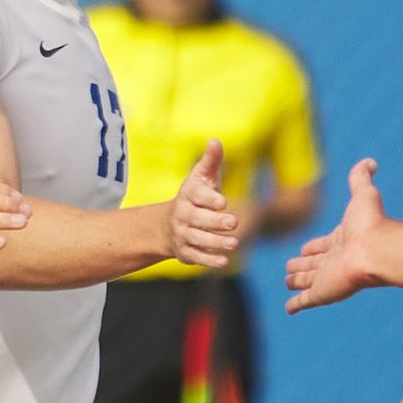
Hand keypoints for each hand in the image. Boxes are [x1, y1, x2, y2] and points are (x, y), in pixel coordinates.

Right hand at [169, 140, 239, 269]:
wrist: (168, 226)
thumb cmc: (194, 197)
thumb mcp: (201, 178)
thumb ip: (211, 161)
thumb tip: (215, 141)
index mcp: (188, 195)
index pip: (197, 196)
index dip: (209, 199)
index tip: (223, 202)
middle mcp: (183, 215)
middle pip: (197, 219)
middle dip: (215, 222)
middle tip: (233, 222)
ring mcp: (183, 235)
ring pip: (198, 239)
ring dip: (216, 242)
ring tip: (234, 243)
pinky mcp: (185, 252)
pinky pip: (197, 258)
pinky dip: (209, 260)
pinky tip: (224, 262)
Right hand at [286, 157, 386, 313]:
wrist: (375, 249)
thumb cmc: (370, 223)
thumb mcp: (363, 193)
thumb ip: (361, 177)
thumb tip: (370, 161)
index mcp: (340, 242)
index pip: (321, 245)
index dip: (313, 247)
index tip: (304, 249)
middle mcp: (333, 261)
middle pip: (313, 264)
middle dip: (302, 265)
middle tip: (291, 268)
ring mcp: (327, 279)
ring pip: (307, 282)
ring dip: (297, 283)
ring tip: (288, 282)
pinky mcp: (322, 293)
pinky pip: (305, 301)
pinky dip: (296, 305)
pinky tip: (289, 309)